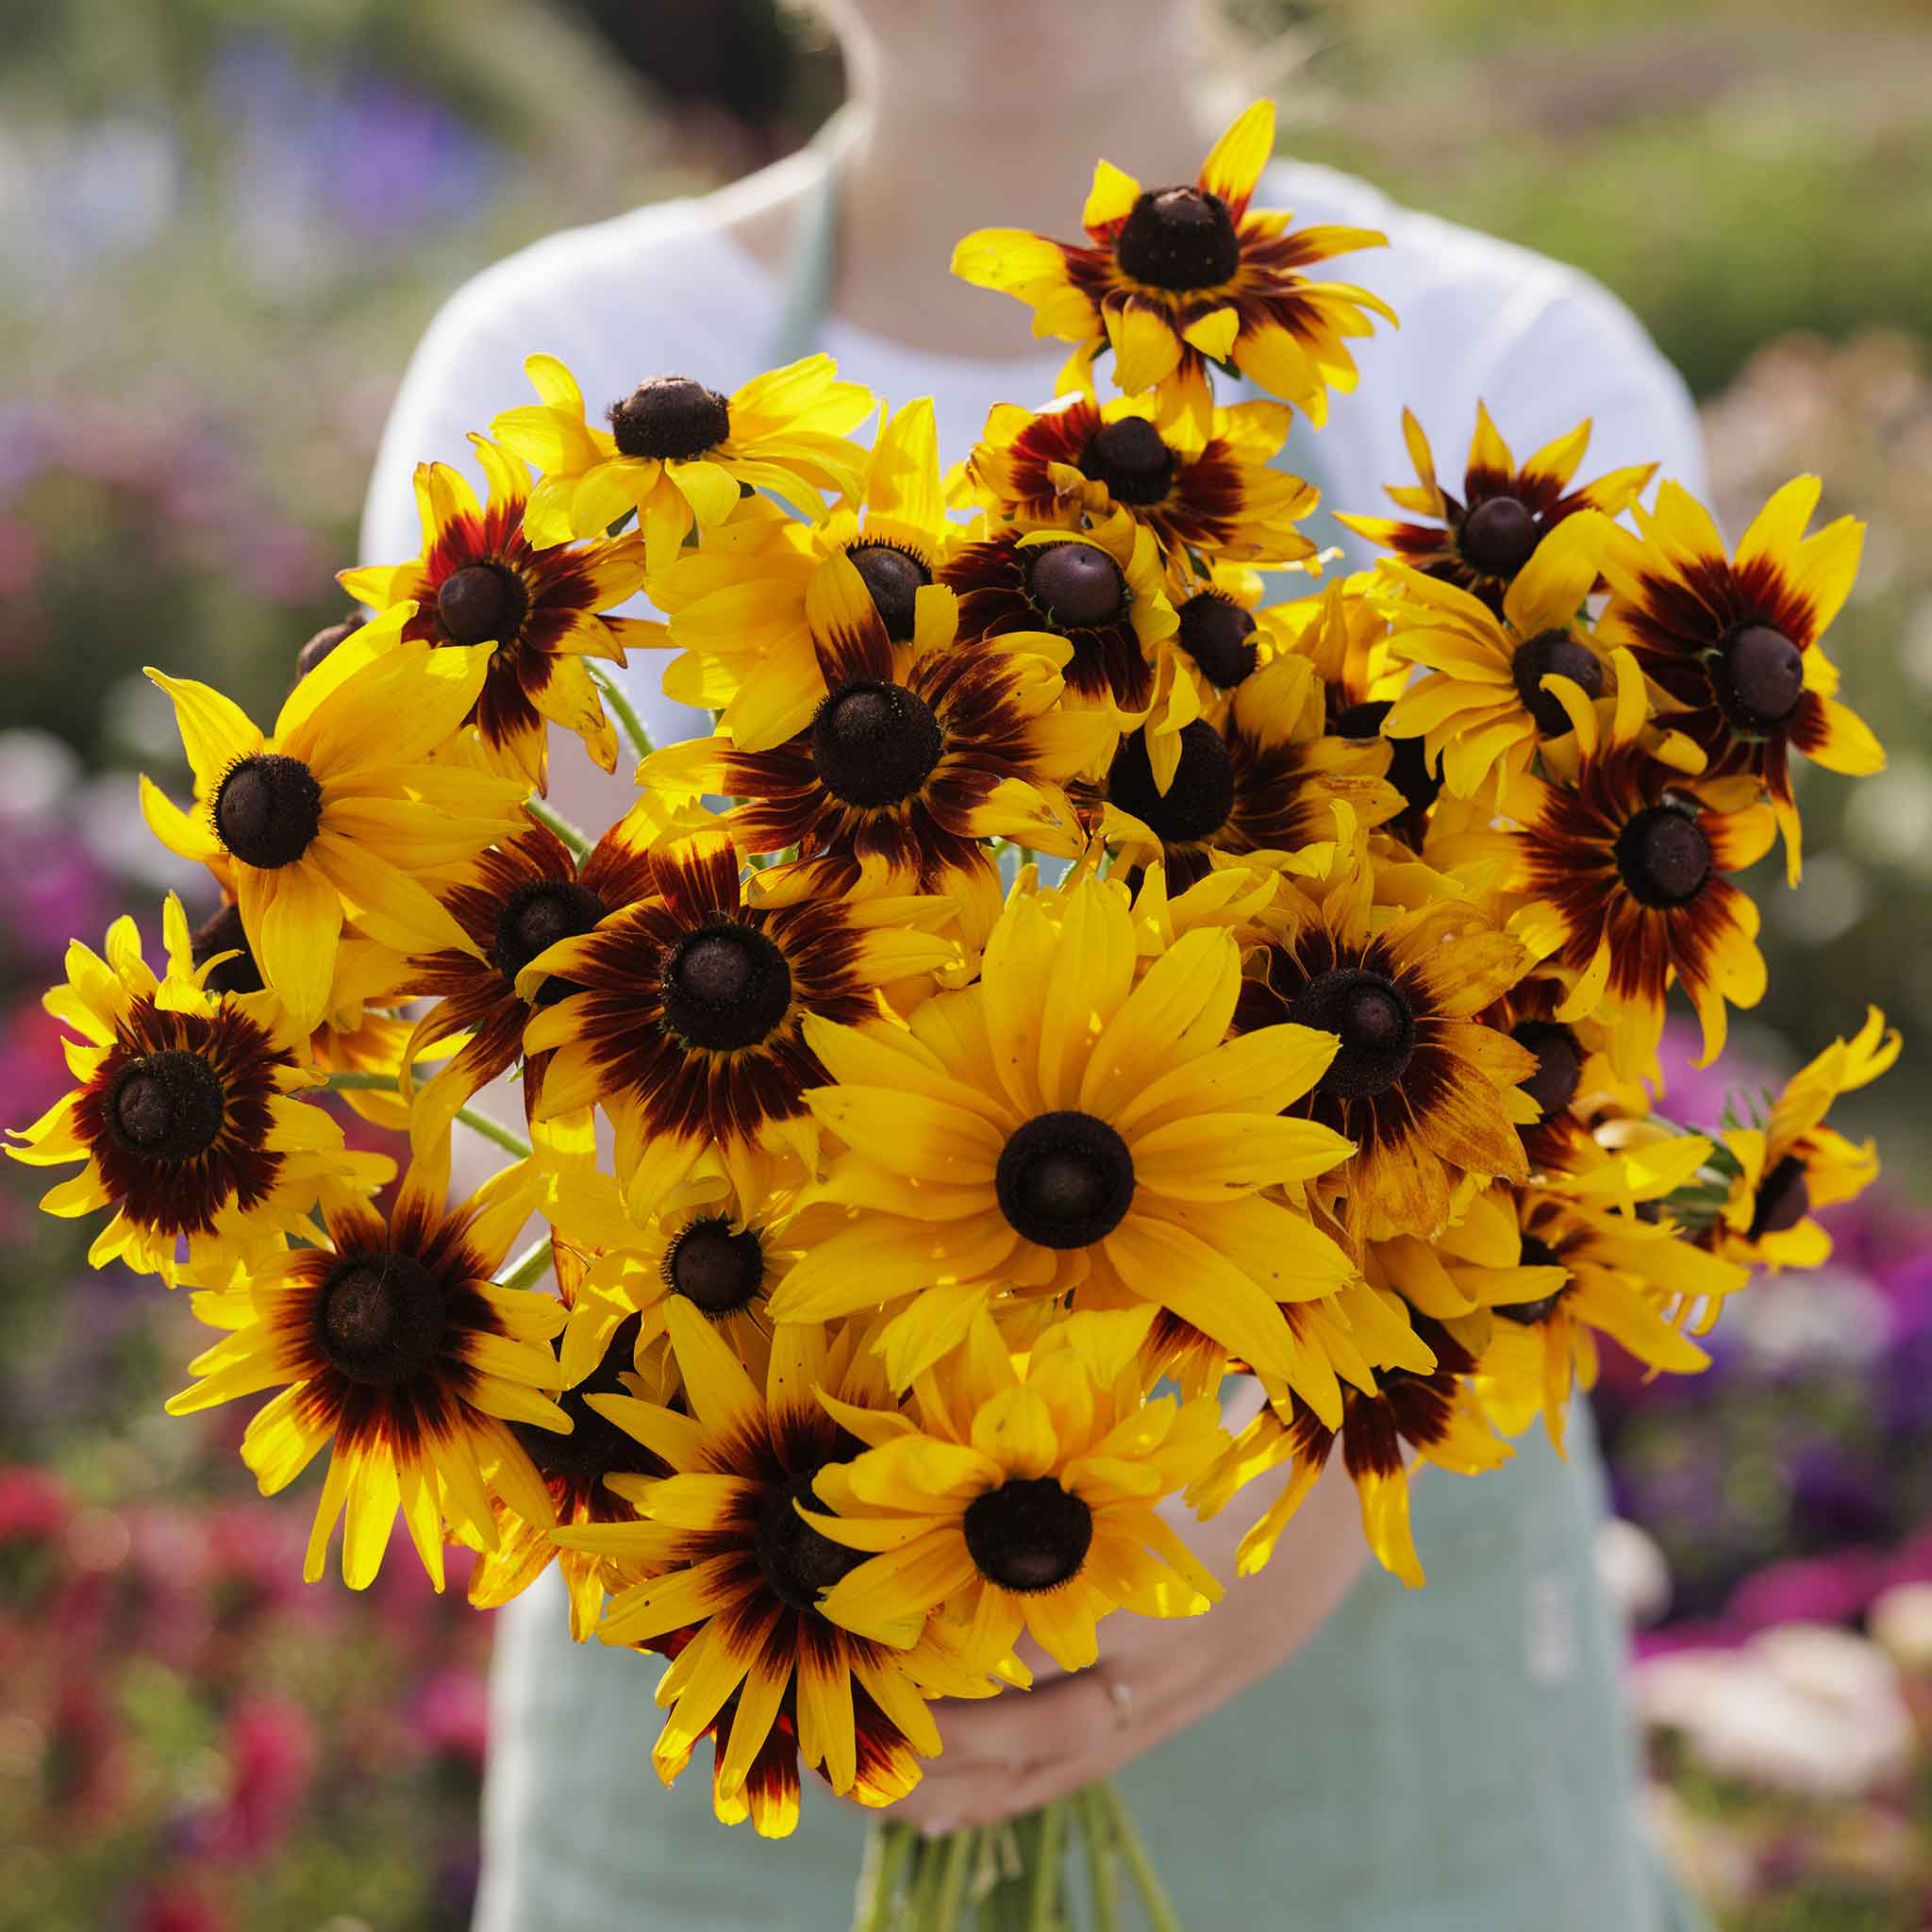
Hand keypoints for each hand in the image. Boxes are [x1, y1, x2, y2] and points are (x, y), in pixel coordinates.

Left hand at [878, 1449, 1372, 1835]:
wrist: (1318, 1528)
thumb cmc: (1217, 1467)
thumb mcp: (1145, 1457)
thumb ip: (1057, 1472)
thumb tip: (948, 1468)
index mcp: (1149, 1585)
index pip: (1027, 1628)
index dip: (941, 1638)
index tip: (862, 1625)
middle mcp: (1153, 1663)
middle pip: (1025, 1724)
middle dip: (929, 1735)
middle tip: (844, 1720)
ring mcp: (1156, 1707)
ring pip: (1037, 1769)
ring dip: (945, 1786)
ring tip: (860, 1784)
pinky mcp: (1151, 1727)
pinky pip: (1064, 1780)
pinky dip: (992, 1803)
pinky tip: (929, 1817)